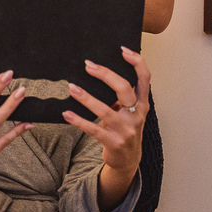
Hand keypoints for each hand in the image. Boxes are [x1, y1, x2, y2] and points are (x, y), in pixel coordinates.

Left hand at [64, 47, 150, 211]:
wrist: (128, 160)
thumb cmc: (125, 130)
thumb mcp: (130, 112)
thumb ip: (123, 96)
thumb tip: (100, 72)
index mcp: (142, 104)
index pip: (145, 79)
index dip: (137, 63)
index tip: (123, 51)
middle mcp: (136, 115)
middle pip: (124, 89)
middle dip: (105, 75)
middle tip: (88, 65)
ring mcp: (126, 130)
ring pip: (105, 110)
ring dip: (86, 98)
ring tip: (71, 88)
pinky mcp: (113, 142)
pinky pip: (93, 130)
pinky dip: (78, 121)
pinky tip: (66, 113)